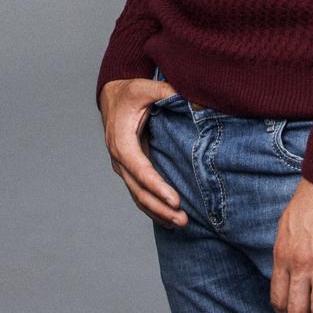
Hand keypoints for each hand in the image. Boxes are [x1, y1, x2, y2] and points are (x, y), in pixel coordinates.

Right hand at [99, 77, 188, 229]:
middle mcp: (120, 159)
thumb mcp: (146, 88)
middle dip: (160, 208)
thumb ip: (168, 92)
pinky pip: (140, 194)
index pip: (140, 170)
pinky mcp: (131, 170)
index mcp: (122, 142)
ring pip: (139, 197)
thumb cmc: (130, 92)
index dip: (157, 187)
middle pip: (139, 191)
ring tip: (181, 224)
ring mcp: (124, 167)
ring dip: (158, 213)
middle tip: (183, 220)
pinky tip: (169, 219)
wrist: (112, 96)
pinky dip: (153, 208)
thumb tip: (199, 103)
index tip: (175, 200)